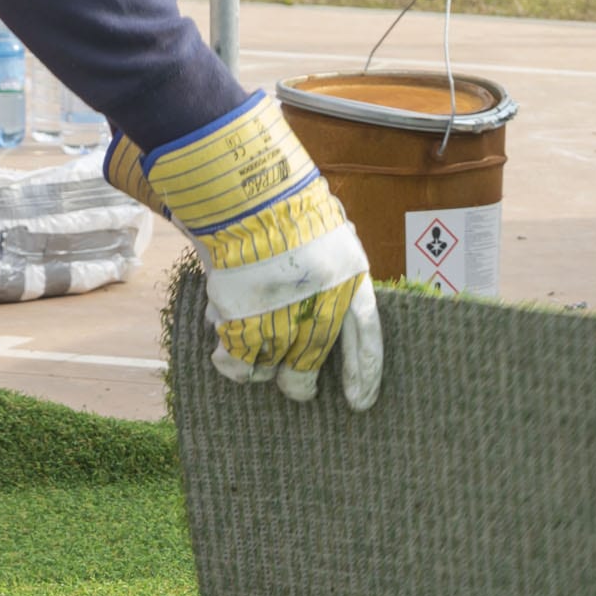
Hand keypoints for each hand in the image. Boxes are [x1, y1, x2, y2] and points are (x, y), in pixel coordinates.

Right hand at [131, 93, 383, 409]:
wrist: (243, 191)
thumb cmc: (282, 204)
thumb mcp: (327, 231)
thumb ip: (327, 270)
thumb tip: (323, 301)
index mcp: (350, 278)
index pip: (366, 338)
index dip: (364, 373)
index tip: (360, 403)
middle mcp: (320, 302)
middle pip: (312, 360)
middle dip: (302, 382)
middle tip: (298, 391)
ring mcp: (281, 313)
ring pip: (272, 365)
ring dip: (261, 369)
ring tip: (254, 360)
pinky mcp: (241, 319)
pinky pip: (237, 361)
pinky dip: (232, 364)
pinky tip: (228, 351)